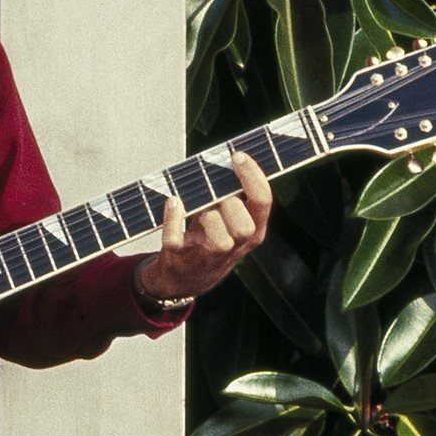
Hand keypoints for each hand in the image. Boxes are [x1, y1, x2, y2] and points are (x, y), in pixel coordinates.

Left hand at [137, 153, 275, 305]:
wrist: (184, 279)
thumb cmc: (210, 237)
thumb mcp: (230, 221)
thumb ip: (234, 195)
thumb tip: (230, 158)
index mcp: (253, 232)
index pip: (263, 202)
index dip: (252, 177)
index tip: (238, 156)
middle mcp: (234, 248)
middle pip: (244, 227)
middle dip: (229, 205)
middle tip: (216, 195)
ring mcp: (206, 257)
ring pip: (218, 240)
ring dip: (207, 216)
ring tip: (197, 208)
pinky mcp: (179, 258)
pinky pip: (176, 239)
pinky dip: (173, 219)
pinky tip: (173, 201)